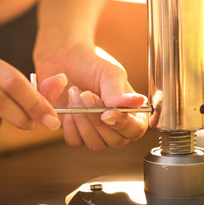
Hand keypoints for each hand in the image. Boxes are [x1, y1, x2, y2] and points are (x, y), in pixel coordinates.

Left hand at [34, 42, 148, 150]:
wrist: (64, 60)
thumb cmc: (92, 64)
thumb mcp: (109, 73)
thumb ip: (119, 92)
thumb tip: (138, 102)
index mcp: (132, 112)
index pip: (136, 129)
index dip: (123, 124)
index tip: (106, 112)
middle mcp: (117, 126)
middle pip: (115, 141)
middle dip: (97, 119)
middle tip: (86, 94)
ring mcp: (97, 133)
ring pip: (95, 144)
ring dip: (83, 120)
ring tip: (75, 94)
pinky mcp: (77, 135)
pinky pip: (76, 141)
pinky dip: (70, 124)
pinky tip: (69, 106)